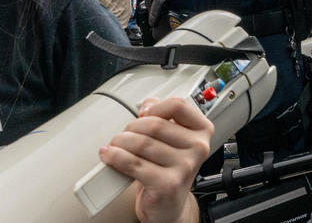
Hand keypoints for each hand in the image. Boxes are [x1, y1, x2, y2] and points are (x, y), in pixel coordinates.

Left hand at [100, 96, 212, 222]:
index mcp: (202, 131)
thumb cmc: (168, 169)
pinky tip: (109, 156)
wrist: (168, 206)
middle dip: (131, 128)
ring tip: (114, 146)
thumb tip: (147, 106)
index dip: (155, 107)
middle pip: (154, 124)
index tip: (143, 114)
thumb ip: (162, 116)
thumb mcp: (171, 139)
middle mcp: (198, 148)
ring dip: (120, 143)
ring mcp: (185, 167)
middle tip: (124, 136)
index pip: (178, 105)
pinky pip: (133, 163)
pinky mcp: (167, 184)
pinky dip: (115, 157)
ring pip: (141, 143)